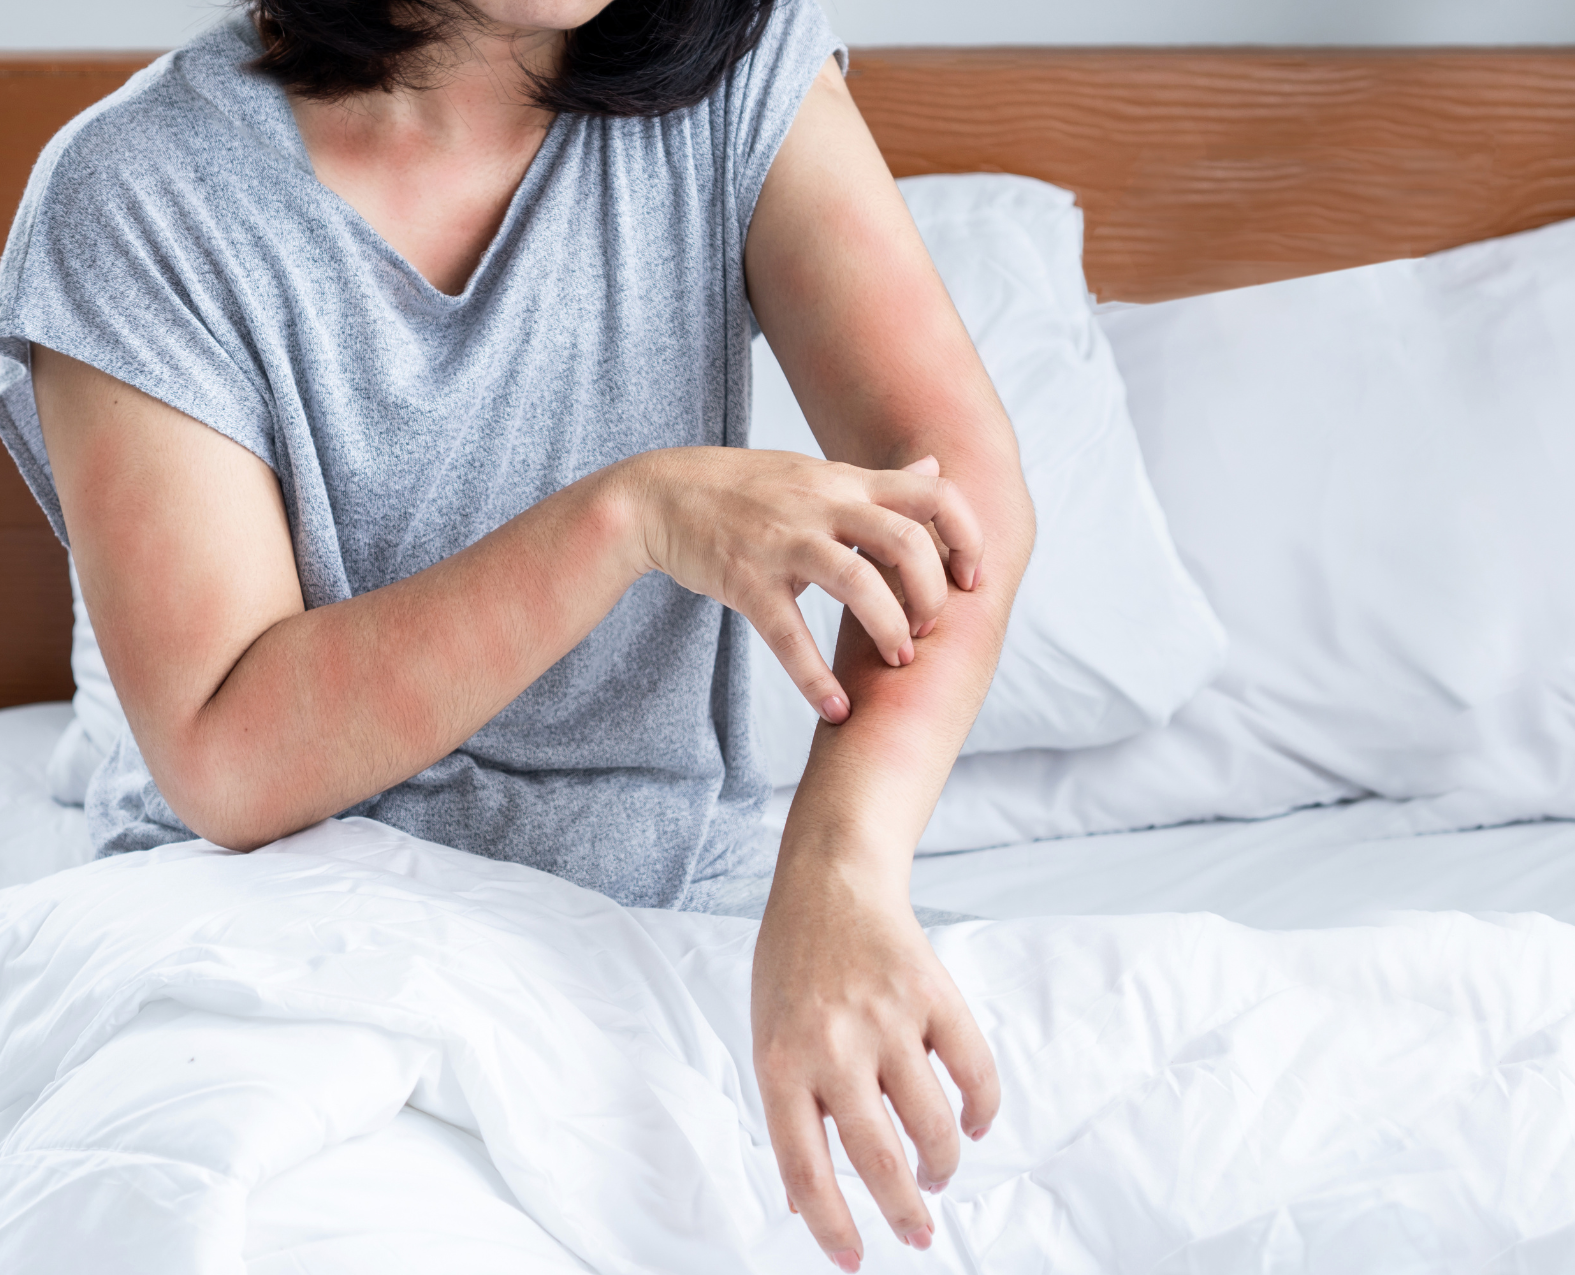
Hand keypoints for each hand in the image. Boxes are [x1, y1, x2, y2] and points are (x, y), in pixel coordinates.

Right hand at [619, 447, 982, 722]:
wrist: (657, 495)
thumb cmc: (743, 490)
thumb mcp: (815, 472)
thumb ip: (877, 480)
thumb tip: (934, 467)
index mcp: (846, 481)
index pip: (932, 493)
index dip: (967, 536)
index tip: (972, 579)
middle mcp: (822, 506)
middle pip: (906, 540)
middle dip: (932, 594)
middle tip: (927, 629)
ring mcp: (783, 541)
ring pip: (858, 582)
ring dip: (890, 629)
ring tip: (898, 661)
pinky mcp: (746, 580)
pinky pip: (788, 634)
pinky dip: (815, 677)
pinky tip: (835, 707)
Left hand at [751, 852, 999, 1269]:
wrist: (830, 879)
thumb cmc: (792, 963)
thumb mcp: (766, 1035)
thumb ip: (786, 1111)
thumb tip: (802, 1199)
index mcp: (781, 1062)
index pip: (806, 1168)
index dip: (832, 1226)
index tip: (855, 1259)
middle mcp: (834, 1046)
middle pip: (878, 1158)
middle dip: (904, 1212)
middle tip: (918, 1233)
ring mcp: (888, 1018)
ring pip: (931, 1124)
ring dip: (942, 1165)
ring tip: (937, 1175)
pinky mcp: (933, 994)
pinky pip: (974, 1070)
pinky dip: (981, 1109)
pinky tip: (973, 1124)